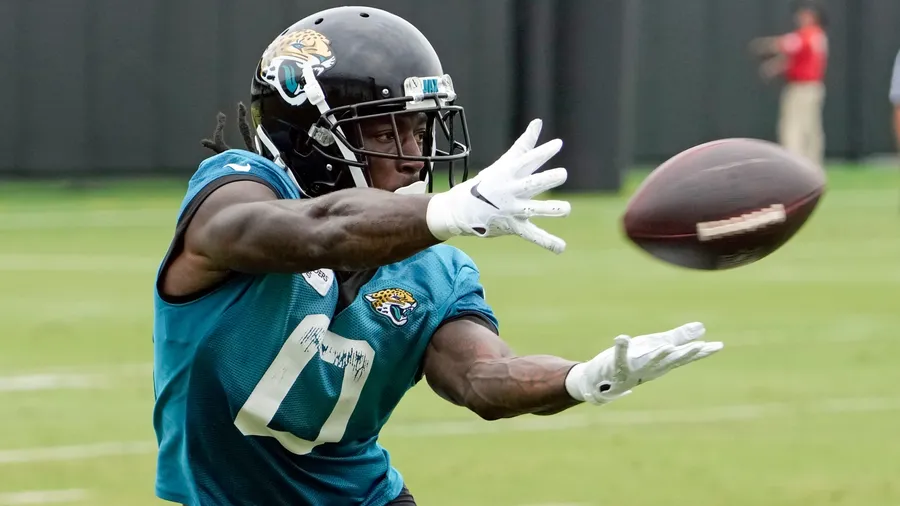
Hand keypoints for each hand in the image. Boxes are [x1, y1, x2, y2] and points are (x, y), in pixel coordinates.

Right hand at [425, 119, 570, 253]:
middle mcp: (511, 190)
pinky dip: (547, 242)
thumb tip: (539, 122)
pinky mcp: (514, 226)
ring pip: (534, 209)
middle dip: (546, 179)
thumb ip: (525, 144)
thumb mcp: (504, 163)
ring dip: (550, 209)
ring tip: (566, 209)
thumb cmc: (487, 183)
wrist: (460, 210)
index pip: (527, 160)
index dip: (542, 152)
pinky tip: (562, 248)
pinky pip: (533, 235)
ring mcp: (512, 209)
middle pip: (531, 184)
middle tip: (562, 174)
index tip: (558, 144)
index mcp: (508, 173)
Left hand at [565, 322, 722, 404]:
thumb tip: (702, 327)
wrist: (602, 381)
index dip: (702, 352)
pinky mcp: (616, 365)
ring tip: (667, 346)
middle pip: (672, 361)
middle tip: (701, 346)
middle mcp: (651, 368)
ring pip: (649, 362)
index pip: (685, 357)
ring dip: (658, 354)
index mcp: (663, 362)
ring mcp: (634, 368)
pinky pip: (619, 356)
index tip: (718, 346)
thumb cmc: (633, 362)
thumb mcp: (658, 346)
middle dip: (686, 354)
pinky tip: (622, 337)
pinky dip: (621, 347)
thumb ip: (679, 337)